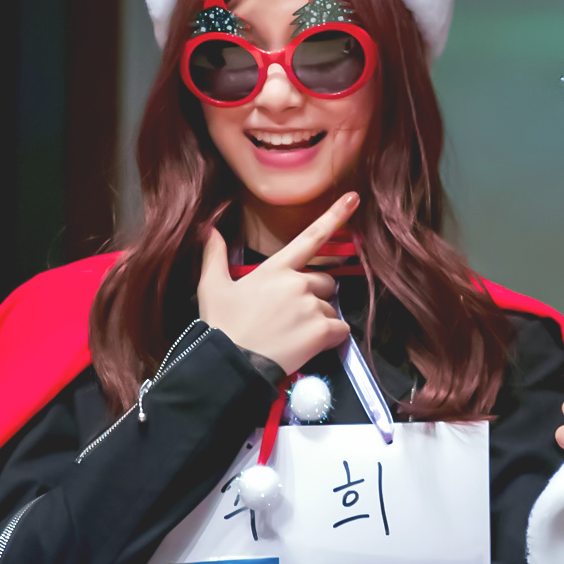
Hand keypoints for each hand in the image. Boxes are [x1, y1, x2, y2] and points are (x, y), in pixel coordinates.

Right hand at [197, 192, 357, 373]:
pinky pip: (340, 330)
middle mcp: (298, 283)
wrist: (230, 365)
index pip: (310, 237)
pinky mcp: (321, 331)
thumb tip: (208, 229)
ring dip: (319, 320)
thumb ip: (214, 255)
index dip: (334, 216)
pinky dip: (331, 338)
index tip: (354, 198)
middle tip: (290, 316)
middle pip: (325, 282)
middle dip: (314, 297)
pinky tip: (309, 345)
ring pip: (331, 309)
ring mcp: (311, 307)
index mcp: (275, 269)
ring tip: (292, 334)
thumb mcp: (212, 287)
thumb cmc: (221, 326)